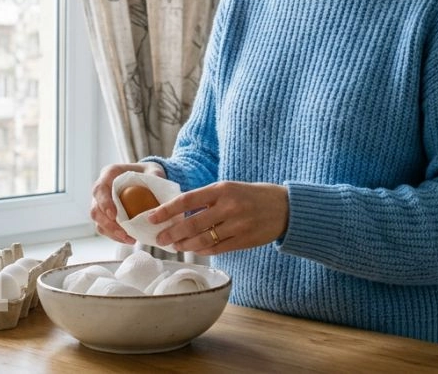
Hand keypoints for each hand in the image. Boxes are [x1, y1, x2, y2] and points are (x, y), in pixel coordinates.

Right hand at [90, 161, 165, 243]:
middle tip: (124, 233)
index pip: (100, 189)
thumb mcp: (154, 171)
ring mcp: (102, 203)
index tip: (114, 215)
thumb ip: (155, 176)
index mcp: (109, 174)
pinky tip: (130, 239)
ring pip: (98, 221)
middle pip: (95, 209)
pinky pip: (106, 228)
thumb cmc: (149, 173)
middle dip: (107, 224)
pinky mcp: (106, 215)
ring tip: (129, 239)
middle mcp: (102, 189)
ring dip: (112, 233)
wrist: (147, 177)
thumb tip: (159, 190)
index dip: (104, 203)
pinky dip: (116, 236)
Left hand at [148, 181, 287, 254]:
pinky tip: (193, 249)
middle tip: (159, 239)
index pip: (187, 200)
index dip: (167, 210)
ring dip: (184, 244)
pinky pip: (216, 248)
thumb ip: (207, 198)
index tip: (151, 217)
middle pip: (191, 224)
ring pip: (202, 239)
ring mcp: (236, 226)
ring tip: (174, 245)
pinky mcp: (243, 241)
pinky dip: (201, 250)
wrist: (286, 208)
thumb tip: (179, 211)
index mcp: (222, 189)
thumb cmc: (252, 195)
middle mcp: (228, 207)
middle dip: (171, 233)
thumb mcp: (230, 188)